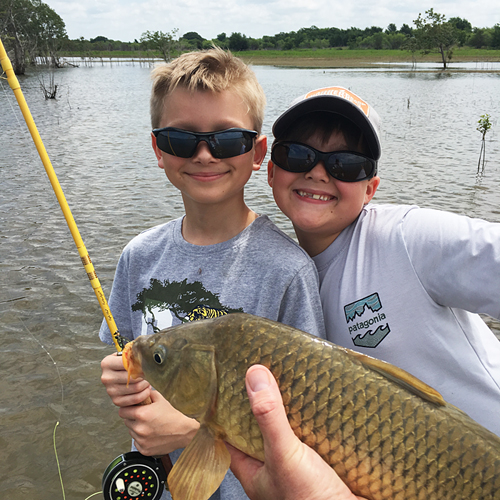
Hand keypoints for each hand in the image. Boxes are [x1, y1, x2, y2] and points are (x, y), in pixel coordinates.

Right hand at [101, 352, 150, 406]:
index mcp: (107, 363)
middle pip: (132, 377)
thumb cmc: (125, 363)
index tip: (147, 364)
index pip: (127, 363)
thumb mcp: (126, 354)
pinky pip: (135, 399)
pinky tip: (147, 389)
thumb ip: (132, 352)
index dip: (140, 364)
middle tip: (151, 373)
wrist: (118, 374)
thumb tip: (145, 349)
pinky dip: (144, 394)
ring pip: (135, 388)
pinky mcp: (115, 400)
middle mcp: (106, 377)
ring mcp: (110, 390)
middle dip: (145, 375)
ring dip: (146, 384)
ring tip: (149, 380)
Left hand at [101, 352, 198, 455]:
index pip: (122, 411)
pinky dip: (142, 439)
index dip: (127, 408)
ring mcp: (141, 440)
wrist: (184, 432)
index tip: (132, 408)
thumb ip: (147, 394)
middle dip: (132, 418)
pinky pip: (137, 442)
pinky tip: (151, 434)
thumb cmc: (173, 416)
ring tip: (149, 425)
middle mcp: (139, 428)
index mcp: (142, 414)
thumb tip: (140, 391)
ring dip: (137, 428)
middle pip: (126, 422)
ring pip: (131, 432)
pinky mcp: (144, 450)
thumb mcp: (160, 400)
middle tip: (143, 417)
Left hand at [228, 365, 366, 499]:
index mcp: (253, 469)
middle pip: (262, 427)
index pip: (230, 432)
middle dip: (265, 401)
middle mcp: (274, 466)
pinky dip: (318, 419)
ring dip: (294, 408)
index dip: (228, 406)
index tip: (232, 379)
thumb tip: (255, 378)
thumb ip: (268, 419)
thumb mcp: (284, 456)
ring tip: (295, 381)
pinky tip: (323, 405)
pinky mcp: (323, 462)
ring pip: (290, 429)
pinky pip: (315, 434)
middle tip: (268, 372)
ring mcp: (298, 464)